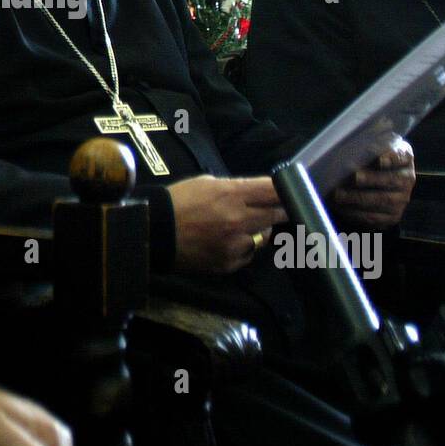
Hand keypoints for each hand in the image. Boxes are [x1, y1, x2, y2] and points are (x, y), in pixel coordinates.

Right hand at [168, 174, 285, 273]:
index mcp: (232, 194)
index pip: (274, 190)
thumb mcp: (207, 183)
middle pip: (278, 214)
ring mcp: (235, 244)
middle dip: (279, 210)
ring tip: (240, 226)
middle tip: (276, 208)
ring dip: (259, 230)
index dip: (287, 190)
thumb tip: (259, 193)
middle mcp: (239, 219)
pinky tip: (226, 241)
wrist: (154, 231)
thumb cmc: (179, 201)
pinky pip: (248, 253)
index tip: (290, 191)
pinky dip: (243, 247)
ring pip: (264, 236)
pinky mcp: (229, 263)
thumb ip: (236, 188)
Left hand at [332, 137, 414, 227]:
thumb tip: (375, 122)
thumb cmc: (371, 156)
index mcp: (405, 156)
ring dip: (358, 198)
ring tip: (338, 195)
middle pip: (392, 180)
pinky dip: (356, 212)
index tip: (379, 159)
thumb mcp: (373, 141)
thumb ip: (372, 132)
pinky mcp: (392, 216)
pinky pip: (375, 217)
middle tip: (353, 177)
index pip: (401, 156)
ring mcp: (402, 199)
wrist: (377, 182)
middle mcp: (407, 178)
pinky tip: (341, 207)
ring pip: (382, 201)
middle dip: (371, 179)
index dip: (391, 158)